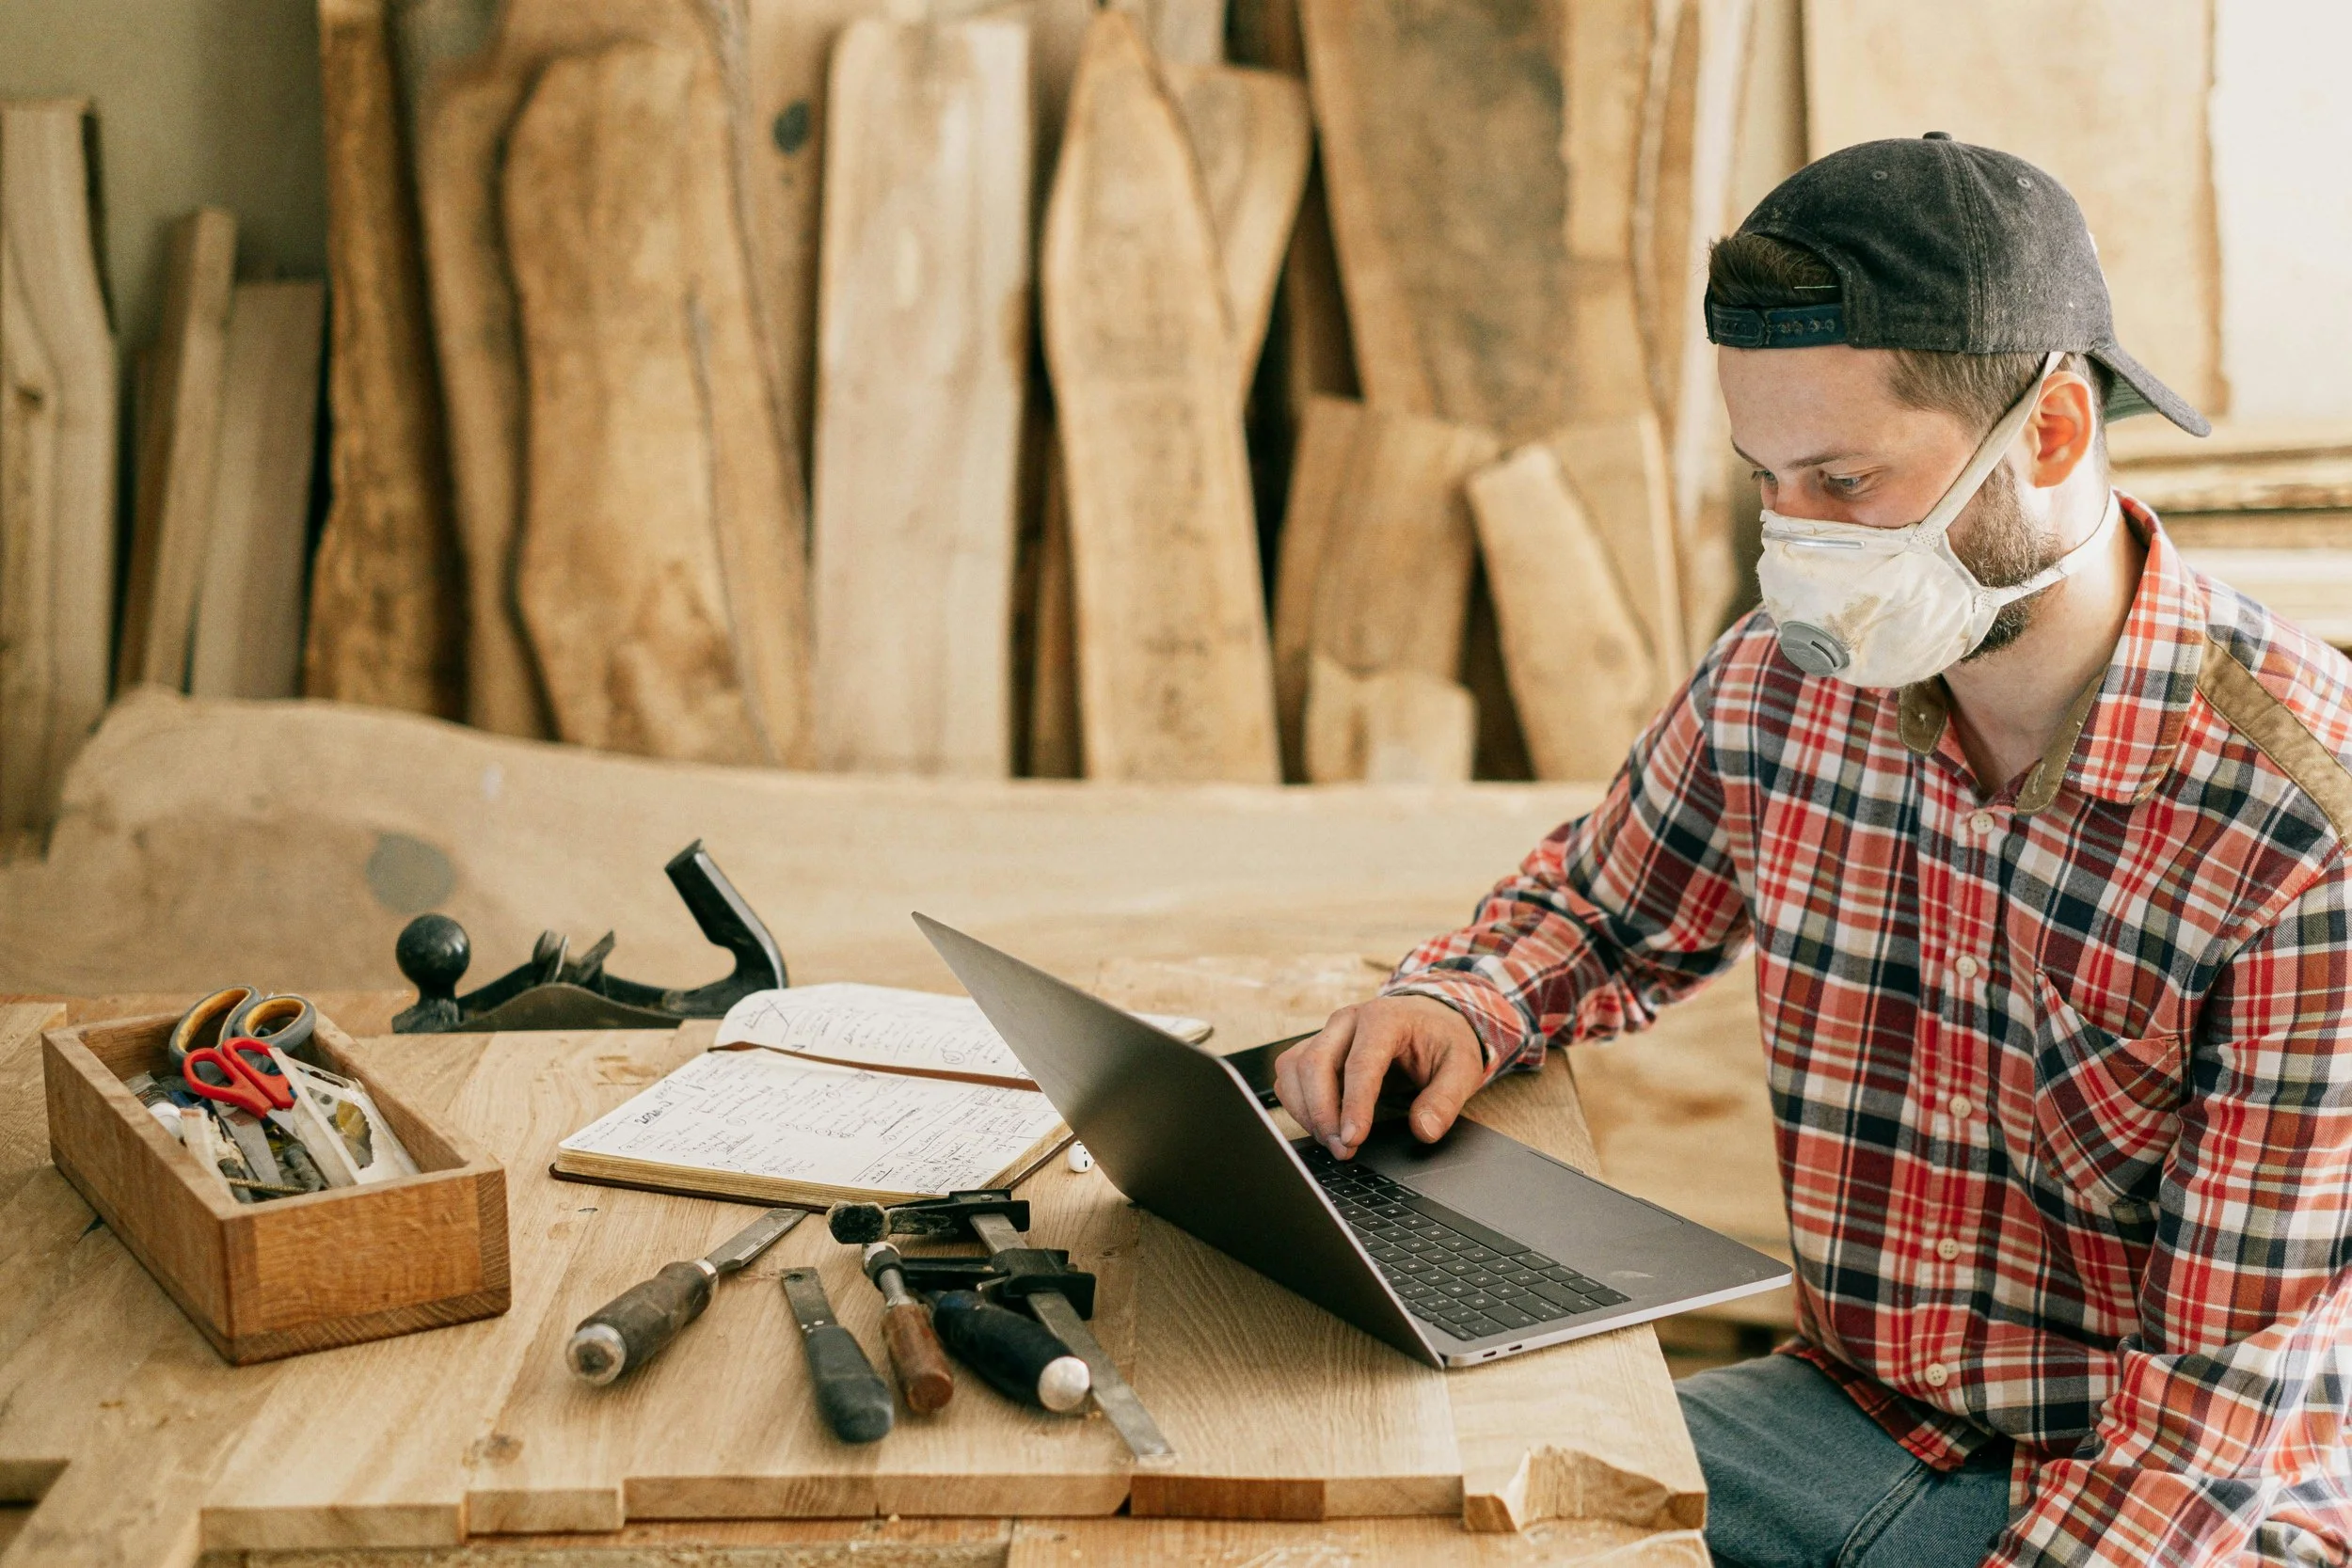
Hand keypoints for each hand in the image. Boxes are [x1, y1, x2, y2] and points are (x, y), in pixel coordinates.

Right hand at [1273, 995, 1483, 1159]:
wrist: (1431, 1018)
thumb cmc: (1443, 1040)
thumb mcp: (1462, 1067)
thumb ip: (1445, 1099)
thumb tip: (1424, 1130)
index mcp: (1385, 1018)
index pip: (1359, 1063)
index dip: (1353, 1105)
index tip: (1353, 1140)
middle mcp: (1348, 1020)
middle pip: (1314, 1063)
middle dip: (1322, 1113)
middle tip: (1342, 1149)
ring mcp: (1327, 1033)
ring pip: (1293, 1068)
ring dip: (1306, 1111)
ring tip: (1333, 1142)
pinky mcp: (1315, 1047)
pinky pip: (1290, 1075)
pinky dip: (1299, 1104)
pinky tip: (1323, 1126)